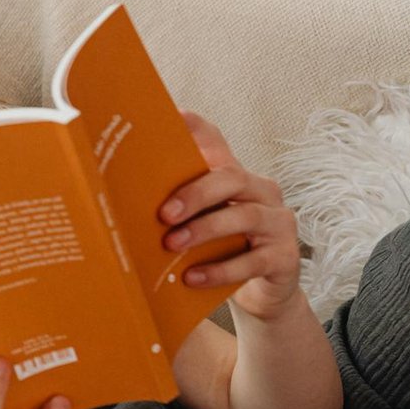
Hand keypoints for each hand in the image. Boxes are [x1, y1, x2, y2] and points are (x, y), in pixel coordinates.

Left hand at [161, 110, 301, 321]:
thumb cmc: (221, 250)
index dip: (197, 128)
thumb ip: (176, 206)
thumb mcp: (200, 223)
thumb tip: (124, 198)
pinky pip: (252, 261)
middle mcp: (261, 192)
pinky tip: (193, 277)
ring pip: (243, 217)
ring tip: (172, 245)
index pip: (217, 143)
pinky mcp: (286, 256)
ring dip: (204, 231)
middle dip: (194, 194)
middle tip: (163, 214)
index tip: (173, 115)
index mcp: (236, 178)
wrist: (260, 293)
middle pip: (230, 178)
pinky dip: (219, 270)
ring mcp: (279, 223)